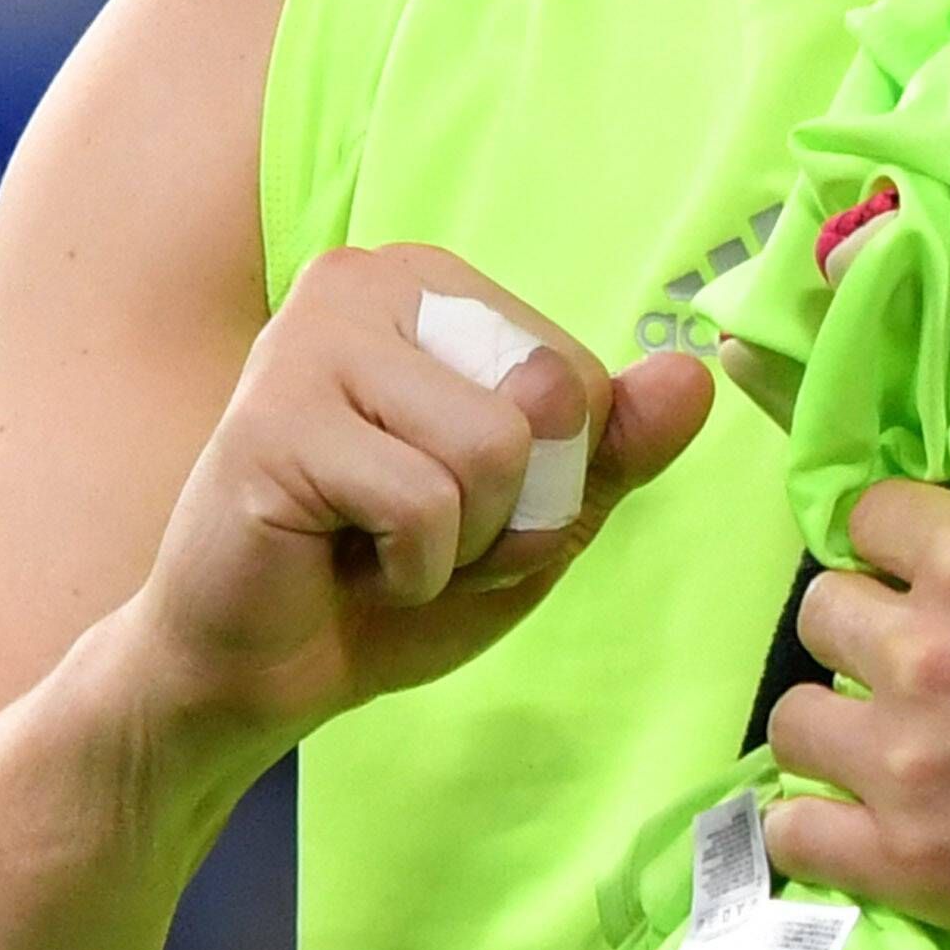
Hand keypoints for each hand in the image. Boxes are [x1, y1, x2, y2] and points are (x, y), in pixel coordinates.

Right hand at [127, 243, 714, 748]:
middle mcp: (367, 279)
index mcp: (433, 284)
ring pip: (495, 449)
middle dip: (516, 510)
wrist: (253, 670)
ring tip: (382, 546)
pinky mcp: (273, 420)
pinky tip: (343, 562)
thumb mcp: (536, 515)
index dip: (554, 477)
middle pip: (550, 396)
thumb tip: (695, 376)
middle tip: (422, 534)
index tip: (462, 505)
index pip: (583, 374)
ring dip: (463, 543)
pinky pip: (425, 504)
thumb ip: (614, 448)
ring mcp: (310, 341)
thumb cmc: (387, 580)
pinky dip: (410, 569)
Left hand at [760, 472, 949, 949]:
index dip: (910, 535)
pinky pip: (794, 833)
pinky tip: (863, 819)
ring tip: (893, 738)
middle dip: (871, 620)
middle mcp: (925, 652)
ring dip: (841, 719)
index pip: (873, 511)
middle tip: (925, 653)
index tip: (944, 564)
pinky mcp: (911, 866)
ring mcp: (907, 767)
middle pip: (823, 608)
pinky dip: (818, 826)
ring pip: (796, 718)